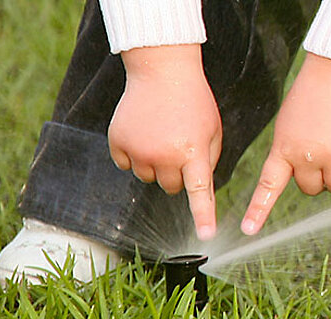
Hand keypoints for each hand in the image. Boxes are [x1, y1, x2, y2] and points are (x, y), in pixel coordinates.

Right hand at [109, 44, 222, 240]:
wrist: (162, 71)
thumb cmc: (194, 102)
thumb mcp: (212, 130)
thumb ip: (208, 161)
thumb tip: (200, 189)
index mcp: (193, 152)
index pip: (200, 192)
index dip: (203, 216)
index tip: (206, 236)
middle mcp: (164, 155)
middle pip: (171, 188)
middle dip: (177, 175)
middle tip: (180, 148)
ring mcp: (139, 149)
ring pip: (147, 178)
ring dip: (155, 165)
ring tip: (162, 136)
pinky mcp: (118, 142)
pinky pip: (126, 163)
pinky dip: (133, 153)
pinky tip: (142, 132)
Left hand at [240, 53, 330, 235]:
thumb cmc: (312, 98)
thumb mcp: (289, 124)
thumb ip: (292, 153)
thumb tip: (314, 185)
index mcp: (283, 148)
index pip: (269, 186)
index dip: (259, 211)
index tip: (249, 231)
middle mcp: (307, 155)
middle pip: (314, 189)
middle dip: (321, 176)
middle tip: (326, 150)